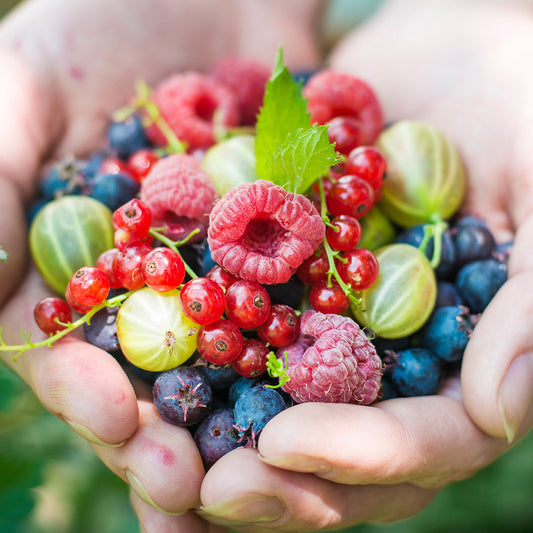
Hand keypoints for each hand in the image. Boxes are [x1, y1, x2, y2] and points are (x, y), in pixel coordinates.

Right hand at [0, 1, 320, 530]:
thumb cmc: (105, 17)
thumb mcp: (24, 84)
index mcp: (83, 269)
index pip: (74, 353)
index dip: (87, 393)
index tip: (112, 415)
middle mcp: (159, 289)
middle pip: (159, 383)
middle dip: (169, 435)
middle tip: (185, 483)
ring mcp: (232, 278)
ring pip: (236, 370)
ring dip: (245, 424)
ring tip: (260, 470)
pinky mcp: (297, 256)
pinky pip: (311, 314)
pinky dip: (320, 356)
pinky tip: (336, 397)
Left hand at [197, 1, 532, 530]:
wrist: (445, 51)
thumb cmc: (517, 106)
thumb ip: (532, 303)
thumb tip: (498, 413)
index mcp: (459, 360)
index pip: (420, 440)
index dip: (359, 456)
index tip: (287, 445)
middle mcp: (388, 359)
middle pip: (337, 455)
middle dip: (276, 482)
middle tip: (207, 491)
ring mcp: (326, 325)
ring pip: (270, 416)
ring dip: (212, 453)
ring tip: (152, 473)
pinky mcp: (273, 282)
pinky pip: (225, 334)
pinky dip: (182, 368)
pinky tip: (129, 396)